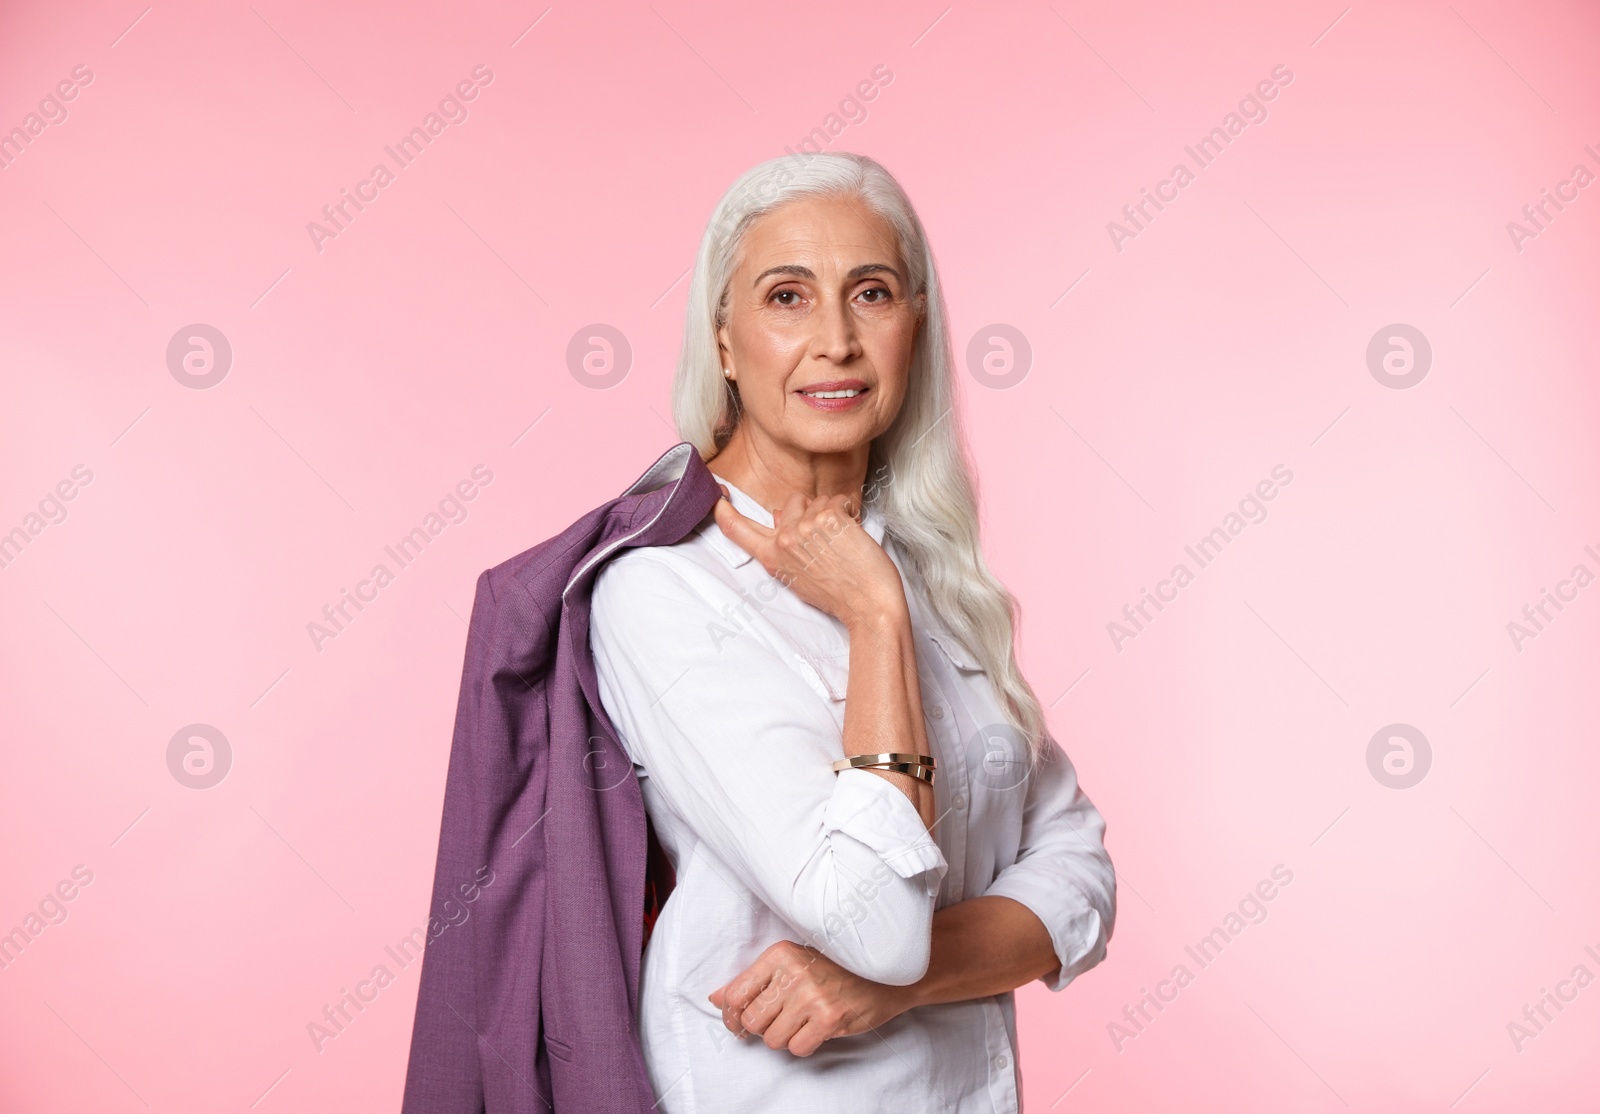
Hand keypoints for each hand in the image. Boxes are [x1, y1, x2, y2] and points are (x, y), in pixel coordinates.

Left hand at [707, 940, 913, 1056]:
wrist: (887, 973)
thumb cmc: (837, 968)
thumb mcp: (793, 963)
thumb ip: (754, 980)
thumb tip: (716, 999)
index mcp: (779, 954)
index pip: (735, 994)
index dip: (732, 1015)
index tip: (739, 1022)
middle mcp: (793, 972)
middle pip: (751, 1020)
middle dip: (762, 1027)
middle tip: (780, 1020)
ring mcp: (811, 996)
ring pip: (772, 1039)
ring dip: (785, 1037)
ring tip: (802, 1021)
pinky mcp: (828, 1019)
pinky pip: (797, 1048)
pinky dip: (804, 1044)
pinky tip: (817, 1028)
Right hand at [713, 486, 906, 628]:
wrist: (870, 606)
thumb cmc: (839, 595)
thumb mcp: (798, 576)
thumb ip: (782, 548)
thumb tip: (774, 515)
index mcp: (772, 557)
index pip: (735, 529)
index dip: (722, 510)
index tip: (718, 497)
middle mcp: (784, 540)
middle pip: (789, 503)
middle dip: (807, 512)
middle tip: (824, 538)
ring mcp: (805, 526)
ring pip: (817, 500)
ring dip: (831, 513)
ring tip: (841, 541)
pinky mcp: (830, 517)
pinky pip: (839, 499)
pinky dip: (850, 513)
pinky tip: (853, 534)